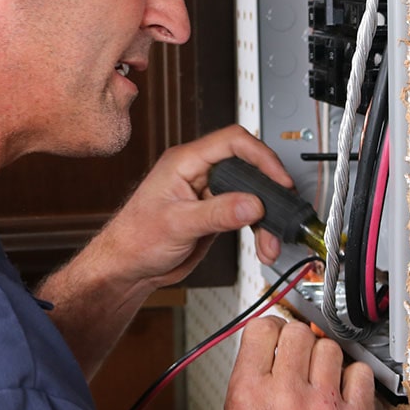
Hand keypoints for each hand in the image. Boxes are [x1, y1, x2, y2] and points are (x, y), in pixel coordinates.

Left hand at [91, 124, 289, 292]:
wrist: (128, 267)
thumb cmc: (134, 239)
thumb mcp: (177, 224)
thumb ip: (217, 213)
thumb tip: (252, 203)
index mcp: (184, 162)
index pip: (232, 142)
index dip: (260, 156)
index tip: (278, 179)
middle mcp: (197, 172)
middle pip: (246, 166)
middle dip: (268, 191)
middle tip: (281, 212)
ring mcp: (207, 192)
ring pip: (250, 193)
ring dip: (265, 216)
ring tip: (270, 241)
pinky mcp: (214, 212)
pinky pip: (245, 212)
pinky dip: (258, 228)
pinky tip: (262, 244)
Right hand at [217, 317, 375, 409]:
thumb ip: (246, 387)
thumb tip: (260, 359)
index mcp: (248, 392)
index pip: (263, 329)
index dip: (271, 328)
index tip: (277, 333)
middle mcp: (285, 395)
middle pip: (299, 333)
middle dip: (298, 341)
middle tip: (299, 355)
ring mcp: (324, 408)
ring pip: (330, 349)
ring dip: (325, 358)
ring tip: (321, 377)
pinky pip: (361, 375)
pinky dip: (353, 378)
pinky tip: (343, 392)